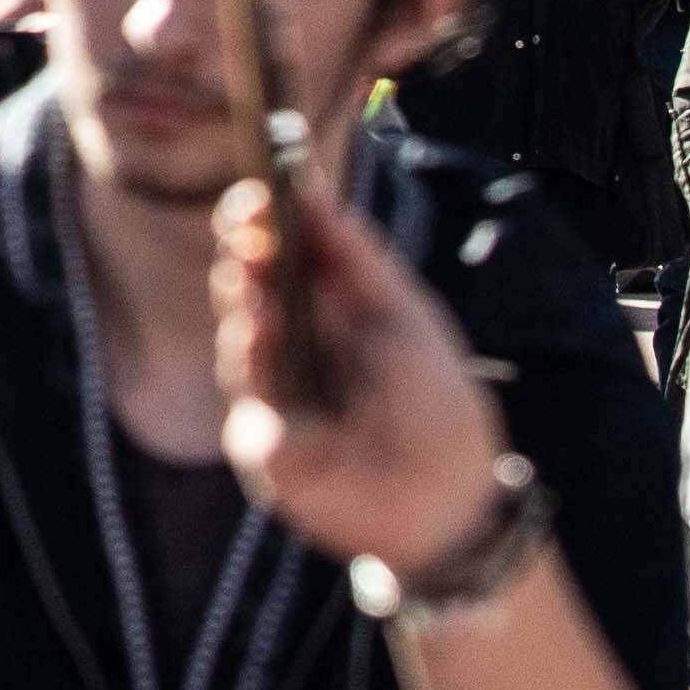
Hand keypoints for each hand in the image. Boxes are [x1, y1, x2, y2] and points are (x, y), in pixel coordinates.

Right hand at [212, 155, 513, 573]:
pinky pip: (243, 391)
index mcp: (333, 311)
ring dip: (245, 297)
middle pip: (251, 284)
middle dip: (245, 251)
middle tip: (246, 224)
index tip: (260, 190)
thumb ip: (358, 259)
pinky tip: (260, 331)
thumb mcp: (405, 318)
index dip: (268, 221)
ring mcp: (276, 392)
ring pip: (239, 331)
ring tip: (255, 276)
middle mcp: (297, 346)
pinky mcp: (263, 439)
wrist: (450, 500)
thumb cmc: (437, 405)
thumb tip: (313, 189)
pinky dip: (249, 356)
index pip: (285, 254)